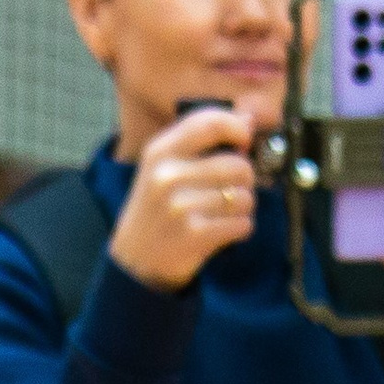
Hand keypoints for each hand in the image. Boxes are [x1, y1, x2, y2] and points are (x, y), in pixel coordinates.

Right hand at [108, 105, 257, 292]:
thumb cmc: (156, 210)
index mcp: (160, 152)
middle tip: (231, 190)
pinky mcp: (195, 235)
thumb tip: (249, 120)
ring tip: (225, 213)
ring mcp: (181, 207)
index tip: (243, 141)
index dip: (237, 128)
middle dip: (244, 179)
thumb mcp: (163, 167)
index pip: (210, 123)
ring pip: (244, 196)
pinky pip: (242, 224)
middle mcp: (169, 176)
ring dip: (243, 207)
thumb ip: (201, 141)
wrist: (135, 263)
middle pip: (238, 165)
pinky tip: (224, 231)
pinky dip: (240, 228)